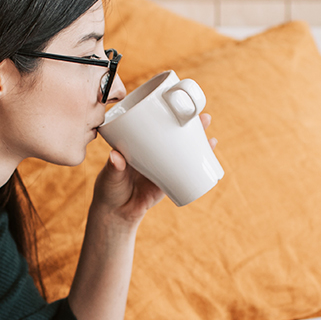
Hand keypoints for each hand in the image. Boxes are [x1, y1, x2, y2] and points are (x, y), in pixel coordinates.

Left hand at [91, 113, 215, 227]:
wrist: (116, 213)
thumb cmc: (109, 190)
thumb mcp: (109, 176)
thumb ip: (113, 167)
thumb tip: (116, 156)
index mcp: (138, 144)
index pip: (154, 124)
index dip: (168, 113)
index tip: (180, 105)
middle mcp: (153, 151)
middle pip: (174, 133)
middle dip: (191, 125)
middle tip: (205, 118)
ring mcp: (162, 165)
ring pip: (183, 150)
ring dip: (199, 143)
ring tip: (211, 138)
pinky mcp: (169, 181)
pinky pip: (186, 170)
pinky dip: (199, 163)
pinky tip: (210, 157)